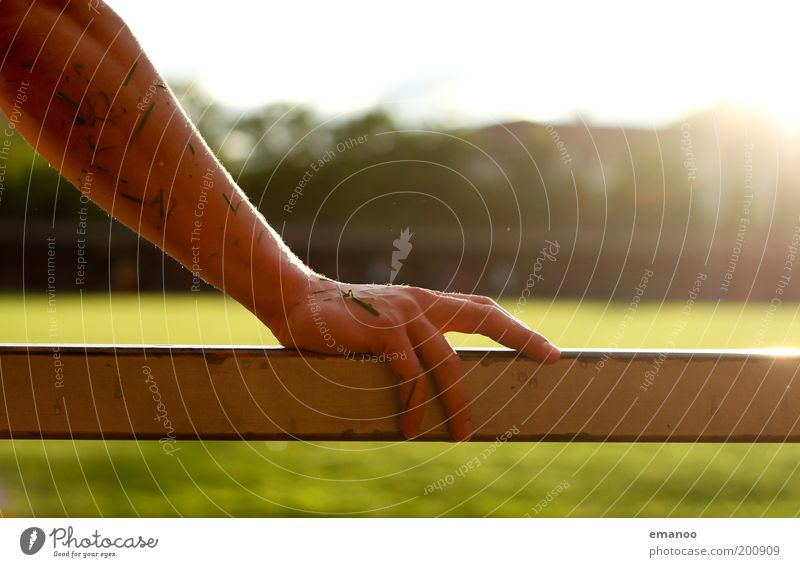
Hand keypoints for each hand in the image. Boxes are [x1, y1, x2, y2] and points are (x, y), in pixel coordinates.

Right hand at [271, 275, 560, 440]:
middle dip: (520, 337)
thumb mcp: (384, 323)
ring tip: (462, 433)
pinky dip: (413, 405)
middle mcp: (421, 302)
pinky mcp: (382, 331)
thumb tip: (431, 375)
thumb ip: (409, 338)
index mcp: (425, 300)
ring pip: (447, 362)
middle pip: (484, 317)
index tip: (546, 346)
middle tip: (551, 357)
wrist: (296, 301)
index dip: (515, 327)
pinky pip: (409, 375)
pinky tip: (412, 428)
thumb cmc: (340, 320)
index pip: (481, 308)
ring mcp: (403, 314)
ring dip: (458, 402)